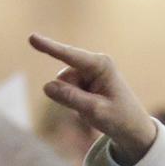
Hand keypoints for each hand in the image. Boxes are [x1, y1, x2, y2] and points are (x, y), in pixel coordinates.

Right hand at [29, 36, 158, 165]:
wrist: (133, 128)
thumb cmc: (119, 118)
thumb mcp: (96, 111)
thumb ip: (71, 98)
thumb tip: (46, 86)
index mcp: (101, 65)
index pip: (70, 56)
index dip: (49, 47)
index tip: (31, 37)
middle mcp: (93, 63)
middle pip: (63, 78)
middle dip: (70, 96)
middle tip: (94, 109)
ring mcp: (87, 71)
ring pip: (62, 86)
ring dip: (73, 100)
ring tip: (95, 108)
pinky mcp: (84, 80)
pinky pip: (66, 91)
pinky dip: (74, 102)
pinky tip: (91, 106)